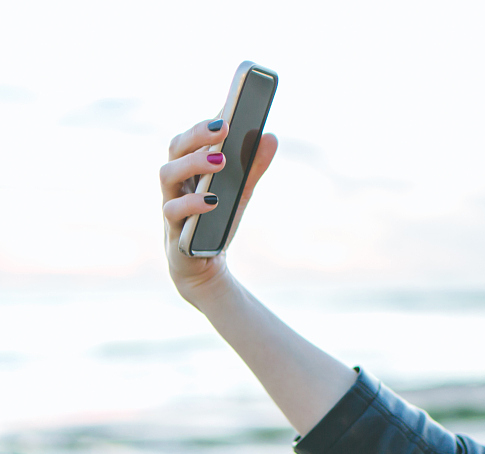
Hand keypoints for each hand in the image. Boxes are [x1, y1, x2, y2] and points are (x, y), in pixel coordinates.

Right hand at [159, 118, 277, 307]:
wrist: (203, 264)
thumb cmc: (217, 219)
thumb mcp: (240, 192)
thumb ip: (252, 167)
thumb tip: (270, 136)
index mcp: (188, 166)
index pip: (191, 136)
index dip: (206, 122)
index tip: (227, 111)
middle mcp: (175, 181)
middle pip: (176, 147)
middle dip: (198, 134)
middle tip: (224, 128)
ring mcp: (170, 202)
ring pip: (167, 174)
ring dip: (193, 164)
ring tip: (221, 161)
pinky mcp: (172, 228)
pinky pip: (173, 211)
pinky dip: (192, 203)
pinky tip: (213, 200)